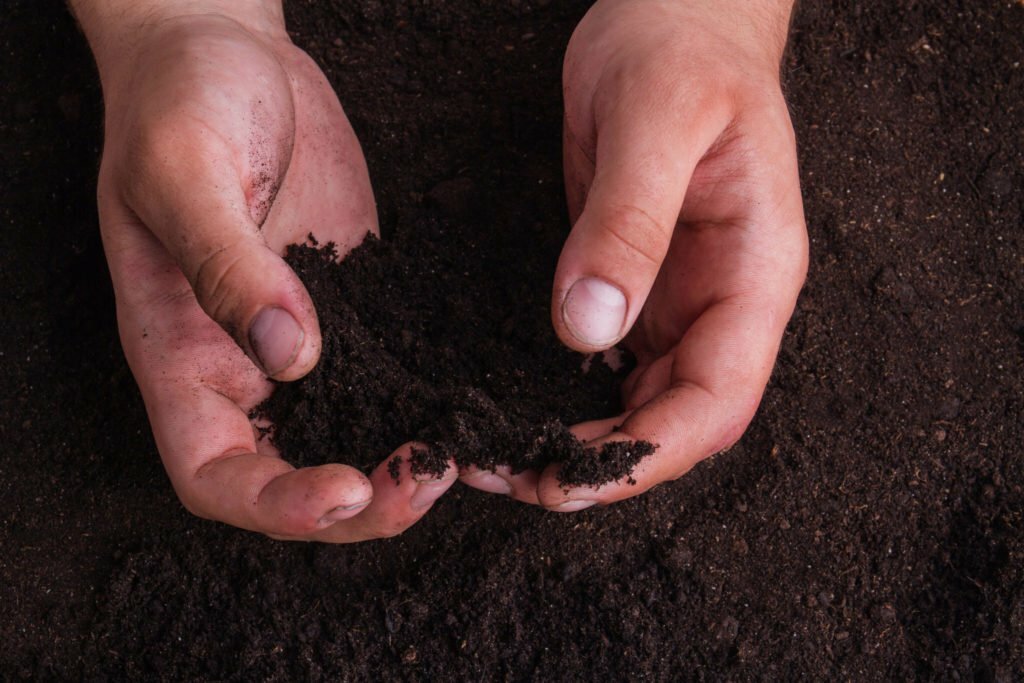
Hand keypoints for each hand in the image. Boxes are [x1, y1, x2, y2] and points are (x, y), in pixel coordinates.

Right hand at [76, 1, 454, 539]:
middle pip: (293, 475)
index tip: (341, 492)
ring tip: (461, 455)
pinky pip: (391, 372)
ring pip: (351, 435)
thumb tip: (290, 354)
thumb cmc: (177, 101)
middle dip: (359, 504)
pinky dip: (427, 403)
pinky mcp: (356, 305)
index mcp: (179, 353)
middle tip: (427, 479)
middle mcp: (241, 365)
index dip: (273, 504)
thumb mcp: (185, 171)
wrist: (227, 53)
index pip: (213, 473)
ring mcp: (303, 338)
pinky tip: (473, 404)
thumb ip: (228, 265)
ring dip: (401, 463)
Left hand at [461, 0, 806, 509]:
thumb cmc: (680, 47)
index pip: (719, 397)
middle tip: (517, 478)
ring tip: (505, 457)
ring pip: (644, 401)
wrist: (674, 15)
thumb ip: (628, 222)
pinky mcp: (638, 283)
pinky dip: (571, 399)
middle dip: (607, 465)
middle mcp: (724, 298)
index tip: (574, 481)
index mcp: (755, 269)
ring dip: (582, 442)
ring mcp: (682, 295)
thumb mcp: (655, 119)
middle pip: (679, 417)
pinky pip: (613, 362)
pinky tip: (520, 407)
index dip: (653, 454)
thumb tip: (590, 330)